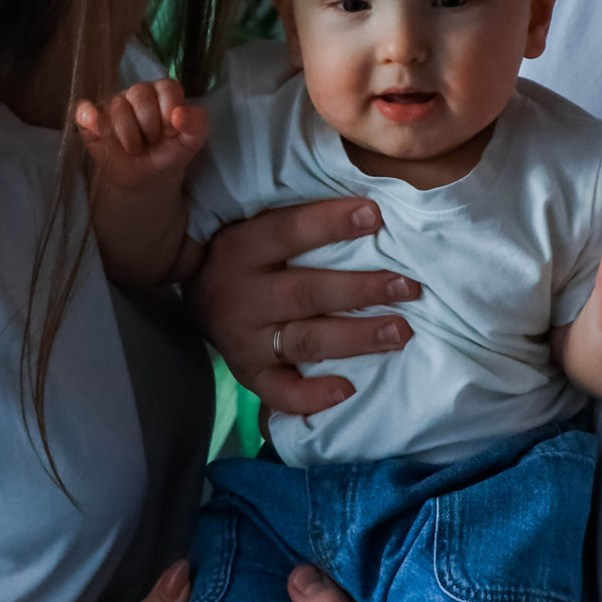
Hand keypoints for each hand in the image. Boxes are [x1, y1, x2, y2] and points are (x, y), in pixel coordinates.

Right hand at [74, 79, 207, 192]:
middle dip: (149, 126)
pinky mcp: (91, 118)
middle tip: (151, 142)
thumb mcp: (191, 144)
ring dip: (129, 136)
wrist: (145, 180)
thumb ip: (198, 125)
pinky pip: (85, 109)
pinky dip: (89, 117)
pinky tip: (97, 130)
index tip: (171, 132)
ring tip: (135, 148)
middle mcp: (137, 93)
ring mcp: (113, 104)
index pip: (167, 87)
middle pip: (140, 93)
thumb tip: (180, 114)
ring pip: (117, 106)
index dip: (169, 112)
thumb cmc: (167, 155)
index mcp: (163, 93)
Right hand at [185, 199, 419, 415]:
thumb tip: (364, 205)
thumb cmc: (242, 255)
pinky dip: (312, 396)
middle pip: (306, 293)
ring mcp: (244, 340)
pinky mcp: (248, 374)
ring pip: (305, 341)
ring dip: (356, 337)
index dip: (329, 224)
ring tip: (400, 332)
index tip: (374, 216)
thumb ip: (294, 219)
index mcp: (240, 249)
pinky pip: (280, 392)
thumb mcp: (251, 226)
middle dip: (360, 290)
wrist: (193, 296)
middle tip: (408, 286)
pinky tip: (346, 391)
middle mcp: (240, 296)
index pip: (287, 232)